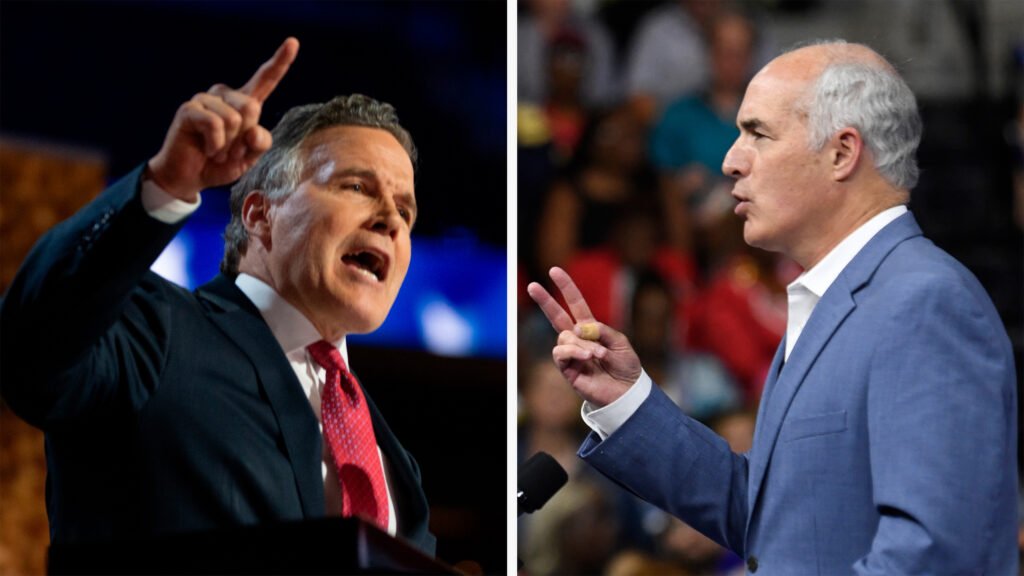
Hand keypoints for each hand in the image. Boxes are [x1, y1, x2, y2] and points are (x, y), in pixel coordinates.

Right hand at [147, 37, 299, 201]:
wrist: (190, 177)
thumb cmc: (220, 163)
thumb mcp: (250, 157)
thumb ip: (261, 143)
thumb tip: (253, 131)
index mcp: (245, 103)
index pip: (265, 80)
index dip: (280, 61)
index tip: (293, 42)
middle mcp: (226, 96)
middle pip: (252, 108)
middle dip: (244, 137)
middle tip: (230, 151)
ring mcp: (206, 99)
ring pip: (234, 119)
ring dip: (228, 145)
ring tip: (216, 151)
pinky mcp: (190, 109)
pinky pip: (215, 125)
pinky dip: (215, 145)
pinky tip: (207, 149)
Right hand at [526, 267, 641, 407]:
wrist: (627, 392)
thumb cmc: (626, 367)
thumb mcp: (619, 341)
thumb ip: (601, 330)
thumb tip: (578, 327)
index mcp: (591, 329)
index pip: (575, 304)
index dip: (566, 287)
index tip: (554, 271)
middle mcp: (577, 339)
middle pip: (556, 316)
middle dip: (545, 300)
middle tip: (532, 286)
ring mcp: (570, 354)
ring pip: (564, 337)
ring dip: (583, 343)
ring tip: (599, 355)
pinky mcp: (566, 369)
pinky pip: (561, 353)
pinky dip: (575, 351)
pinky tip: (588, 357)